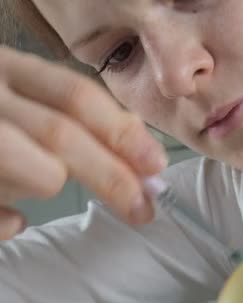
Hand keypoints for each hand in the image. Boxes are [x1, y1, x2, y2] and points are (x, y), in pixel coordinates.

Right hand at [0, 46, 166, 239]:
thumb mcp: (19, 92)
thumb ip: (72, 114)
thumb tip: (140, 151)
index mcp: (5, 68)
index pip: (76, 96)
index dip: (123, 132)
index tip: (156, 165)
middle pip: (62, 136)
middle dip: (113, 176)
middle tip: (143, 208)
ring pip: (36, 175)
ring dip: (46, 187)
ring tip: (34, 182)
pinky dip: (7, 222)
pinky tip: (11, 220)